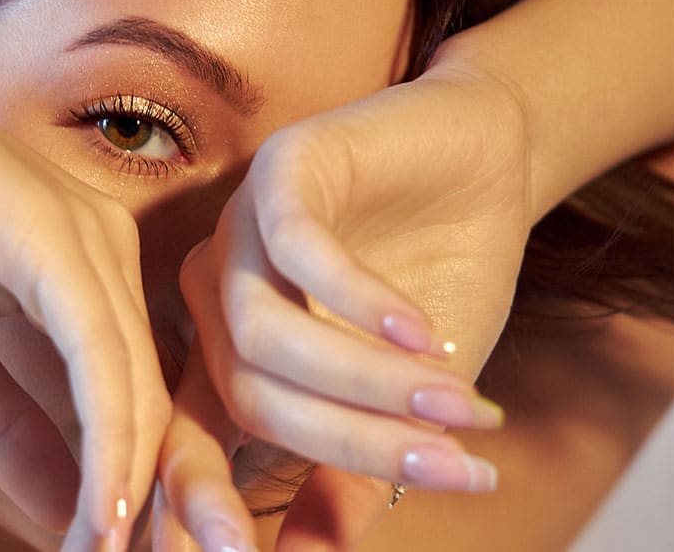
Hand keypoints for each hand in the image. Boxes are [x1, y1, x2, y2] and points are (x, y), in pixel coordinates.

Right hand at [0, 8, 170, 549]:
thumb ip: (6, 425)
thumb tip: (60, 512)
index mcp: (91, 274)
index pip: (132, 399)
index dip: (127, 489)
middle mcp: (109, 254)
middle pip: (154, 403)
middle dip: (147, 503)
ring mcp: (89, 238)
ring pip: (137, 387)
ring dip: (127, 491)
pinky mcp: (53, 232)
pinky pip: (97, 352)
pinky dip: (104, 438)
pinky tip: (101, 512)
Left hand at [155, 63, 532, 549]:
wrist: (481, 169)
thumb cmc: (439, 285)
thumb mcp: (403, 397)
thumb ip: (349, 474)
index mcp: (229, 354)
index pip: (191, 440)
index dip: (204, 504)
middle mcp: (218, 296)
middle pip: (248, 396)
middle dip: (353, 444)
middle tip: (452, 469)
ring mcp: (240, 229)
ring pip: (264, 334)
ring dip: (369, 382)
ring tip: (459, 405)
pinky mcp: (280, 170)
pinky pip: (298, 247)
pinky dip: (359, 301)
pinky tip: (422, 330)